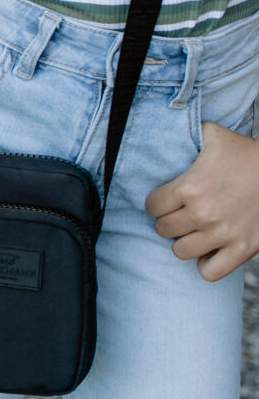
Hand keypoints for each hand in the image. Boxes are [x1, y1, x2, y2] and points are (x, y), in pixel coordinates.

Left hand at [146, 121, 258, 281]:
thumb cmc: (246, 153)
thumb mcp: (213, 136)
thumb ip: (185, 133)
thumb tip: (164, 126)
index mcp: (189, 187)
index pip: (151, 207)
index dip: (157, 203)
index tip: (168, 200)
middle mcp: (203, 213)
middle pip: (163, 229)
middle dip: (170, 221)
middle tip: (183, 214)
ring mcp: (223, 234)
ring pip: (180, 251)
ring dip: (185, 241)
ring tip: (195, 230)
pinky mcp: (243, 249)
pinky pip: (209, 272)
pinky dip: (207, 264)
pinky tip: (210, 249)